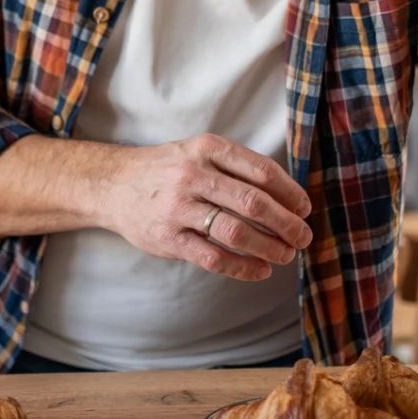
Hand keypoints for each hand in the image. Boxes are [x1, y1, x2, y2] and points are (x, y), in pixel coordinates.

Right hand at [98, 134, 312, 280]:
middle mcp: (193, 175)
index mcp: (207, 148)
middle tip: (303, 236)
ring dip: (269, 247)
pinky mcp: (169, 238)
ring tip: (286, 254)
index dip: (290, 192)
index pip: (261, 170)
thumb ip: (236, 167)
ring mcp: (179, 208)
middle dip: (286, 223)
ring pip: (236, 232)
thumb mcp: (198, 152)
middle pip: (254, 202)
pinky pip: (213, 257)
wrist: (113, 185)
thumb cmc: (167, 169)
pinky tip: (260, 270)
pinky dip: (243, 267)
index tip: (304, 208)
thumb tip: (287, 195)